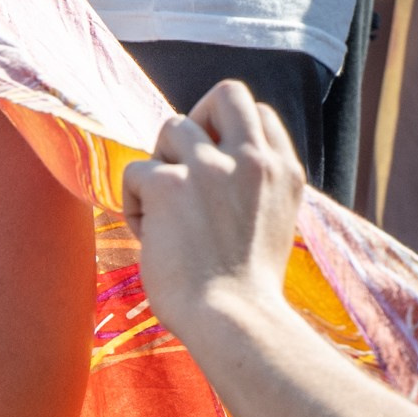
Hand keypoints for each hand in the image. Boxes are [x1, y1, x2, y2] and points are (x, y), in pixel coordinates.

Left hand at [120, 81, 305, 332]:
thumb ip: (255, 188)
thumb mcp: (274, 224)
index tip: (215, 172)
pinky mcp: (169, 185)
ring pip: (172, 126)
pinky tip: (147, 235)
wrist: (235, 321)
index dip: (227, 134)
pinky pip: (136, 171)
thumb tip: (217, 168)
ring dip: (161, 165)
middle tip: (182, 165)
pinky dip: (134, 203)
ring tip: (162, 212)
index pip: (257, 114)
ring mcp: (211, 168)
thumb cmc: (247, 290)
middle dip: (197, 121)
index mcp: (283, 171)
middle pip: (224, 95)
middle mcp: (253, 160)